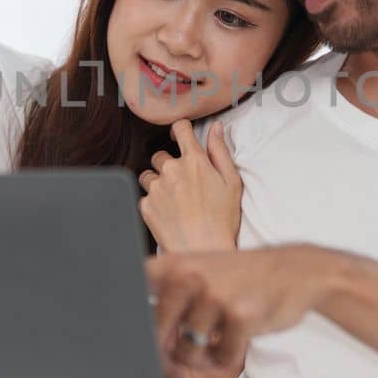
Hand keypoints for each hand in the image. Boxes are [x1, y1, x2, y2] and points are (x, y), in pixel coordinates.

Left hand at [137, 119, 241, 252]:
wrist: (203, 250)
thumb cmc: (222, 219)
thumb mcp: (231, 182)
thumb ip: (220, 151)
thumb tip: (216, 128)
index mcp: (194, 161)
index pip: (180, 129)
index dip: (179, 129)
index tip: (179, 136)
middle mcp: (171, 170)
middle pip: (160, 155)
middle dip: (169, 164)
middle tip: (183, 184)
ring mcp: (156, 188)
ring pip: (149, 175)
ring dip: (158, 182)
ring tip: (174, 200)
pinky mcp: (146, 205)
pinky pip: (145, 196)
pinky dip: (154, 202)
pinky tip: (168, 214)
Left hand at [145, 245, 341, 369]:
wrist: (295, 271)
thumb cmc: (239, 279)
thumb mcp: (197, 275)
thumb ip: (165, 302)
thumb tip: (137, 346)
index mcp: (172, 266)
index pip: (130, 298)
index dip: (127, 328)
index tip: (131, 344)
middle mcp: (188, 277)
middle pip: (153, 337)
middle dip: (165, 358)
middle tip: (182, 360)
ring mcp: (214, 296)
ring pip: (185, 353)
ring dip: (201, 359)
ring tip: (215, 343)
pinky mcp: (240, 316)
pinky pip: (219, 359)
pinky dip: (227, 359)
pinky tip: (237, 340)